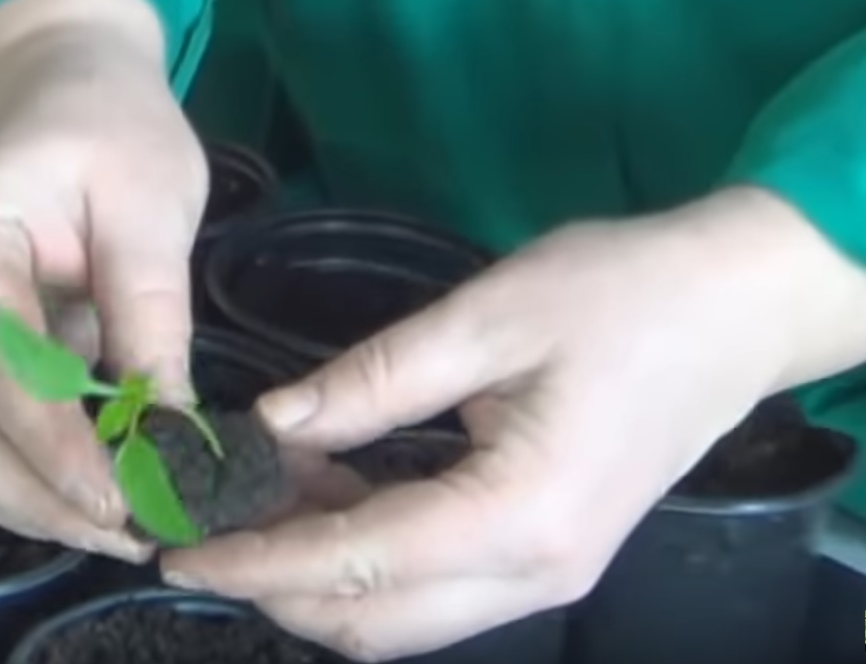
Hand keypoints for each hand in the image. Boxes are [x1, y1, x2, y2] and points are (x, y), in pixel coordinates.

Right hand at [0, 0, 208, 560]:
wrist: (57, 97)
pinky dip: (24, 484)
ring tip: (123, 531)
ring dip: (32, 505)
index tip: (121, 504)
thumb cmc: (108, 130)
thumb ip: (149, 312)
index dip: (54, 446)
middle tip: (134, 536)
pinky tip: (90, 501)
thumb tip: (167, 431)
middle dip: (43, 498)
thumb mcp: (149, 200)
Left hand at [161, 186, 865, 660]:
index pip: (354, 563)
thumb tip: (269, 425)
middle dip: (275, 588)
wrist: (738, 307)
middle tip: (203, 527)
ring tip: (256, 500)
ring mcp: (548, 576)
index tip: (180, 551)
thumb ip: (367, 383)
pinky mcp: (548, 557)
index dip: (256, 563)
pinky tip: (326, 492)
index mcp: (517, 516)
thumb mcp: (483, 319)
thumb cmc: (620, 296)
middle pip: (372, 623)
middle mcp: (534, 574)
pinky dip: (368, 558)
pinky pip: (437, 588)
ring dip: (320, 577)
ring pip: (402, 619)